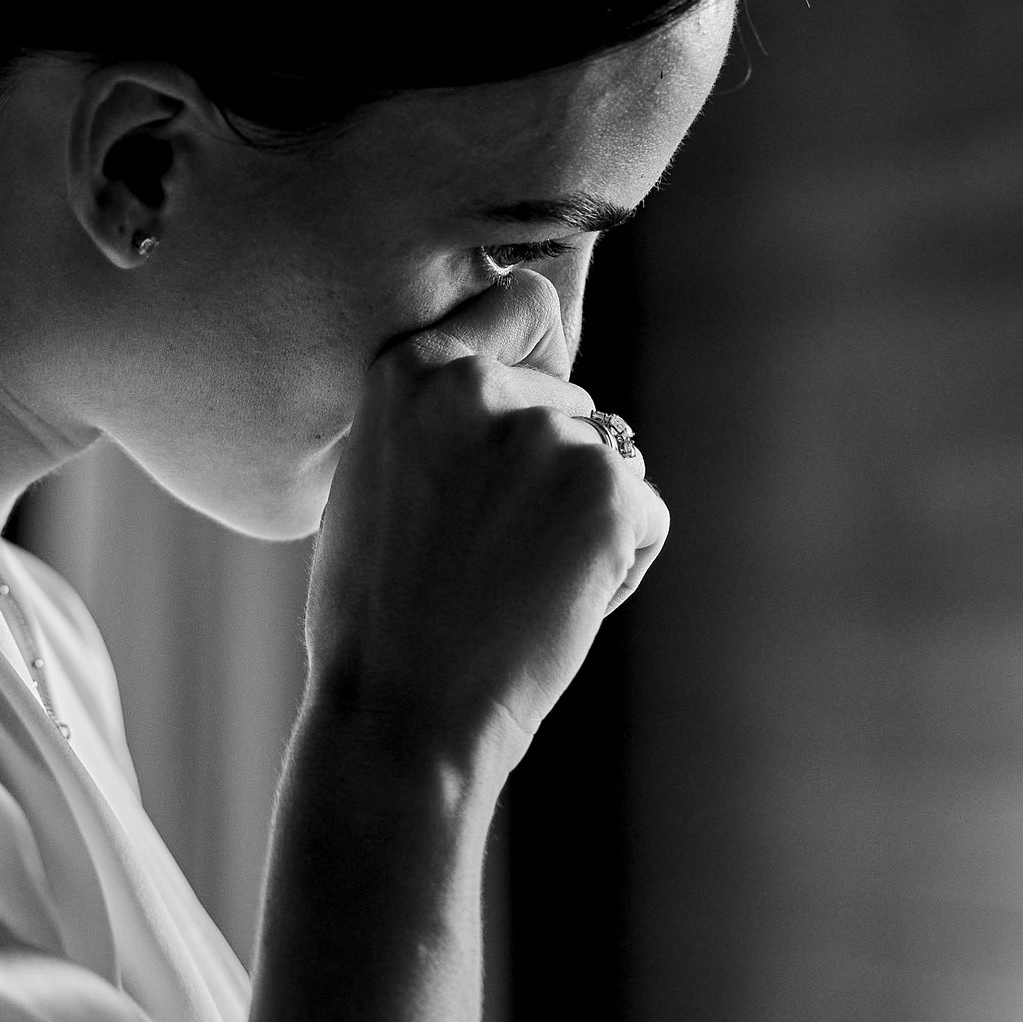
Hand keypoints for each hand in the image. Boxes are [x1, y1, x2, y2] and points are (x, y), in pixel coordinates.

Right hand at [304, 269, 668, 776]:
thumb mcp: (376, 478)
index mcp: (407, 370)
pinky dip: (618, 566)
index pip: (521, 304)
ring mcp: (548, 434)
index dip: (538, 357)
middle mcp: (479, 383)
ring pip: (611, 461)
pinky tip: (553, 608)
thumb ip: (440, 415)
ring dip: (585, 521)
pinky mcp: (609, 492)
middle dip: (552, 469)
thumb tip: (528, 383)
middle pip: (572, 400)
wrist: (402, 717)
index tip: (521, 416)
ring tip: (511, 588)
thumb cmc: (377, 617)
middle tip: (487, 555)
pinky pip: (646, 515)